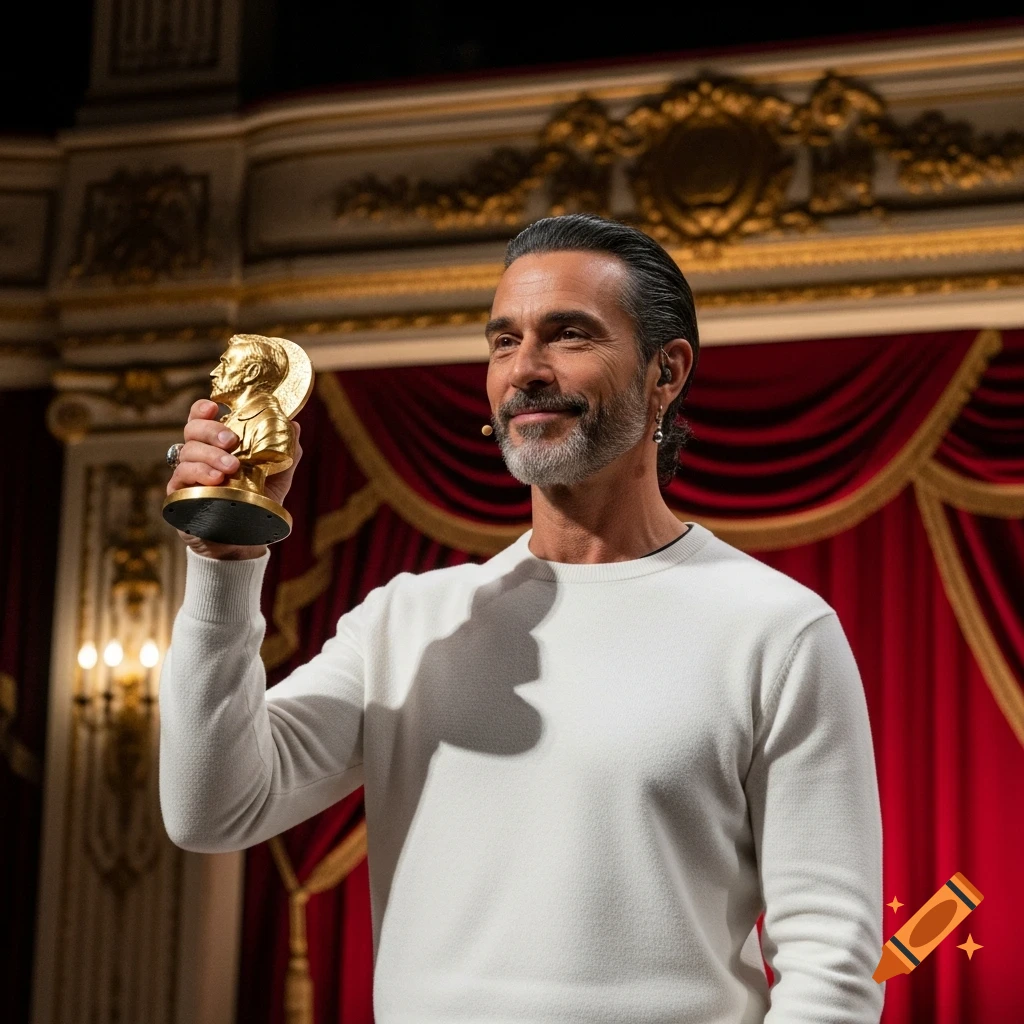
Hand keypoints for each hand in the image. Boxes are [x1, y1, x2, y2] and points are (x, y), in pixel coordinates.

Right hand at [167, 399, 302, 559]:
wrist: (245, 541)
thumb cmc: (257, 503)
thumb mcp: (278, 477)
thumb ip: (286, 451)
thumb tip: (294, 425)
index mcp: (218, 445)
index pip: (202, 419)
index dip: (203, 410)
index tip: (215, 407)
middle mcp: (198, 456)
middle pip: (192, 430)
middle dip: (211, 430)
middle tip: (231, 440)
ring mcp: (186, 475)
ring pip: (187, 452)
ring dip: (210, 455)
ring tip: (231, 467)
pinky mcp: (179, 496)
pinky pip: (180, 477)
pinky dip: (198, 473)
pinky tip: (216, 480)